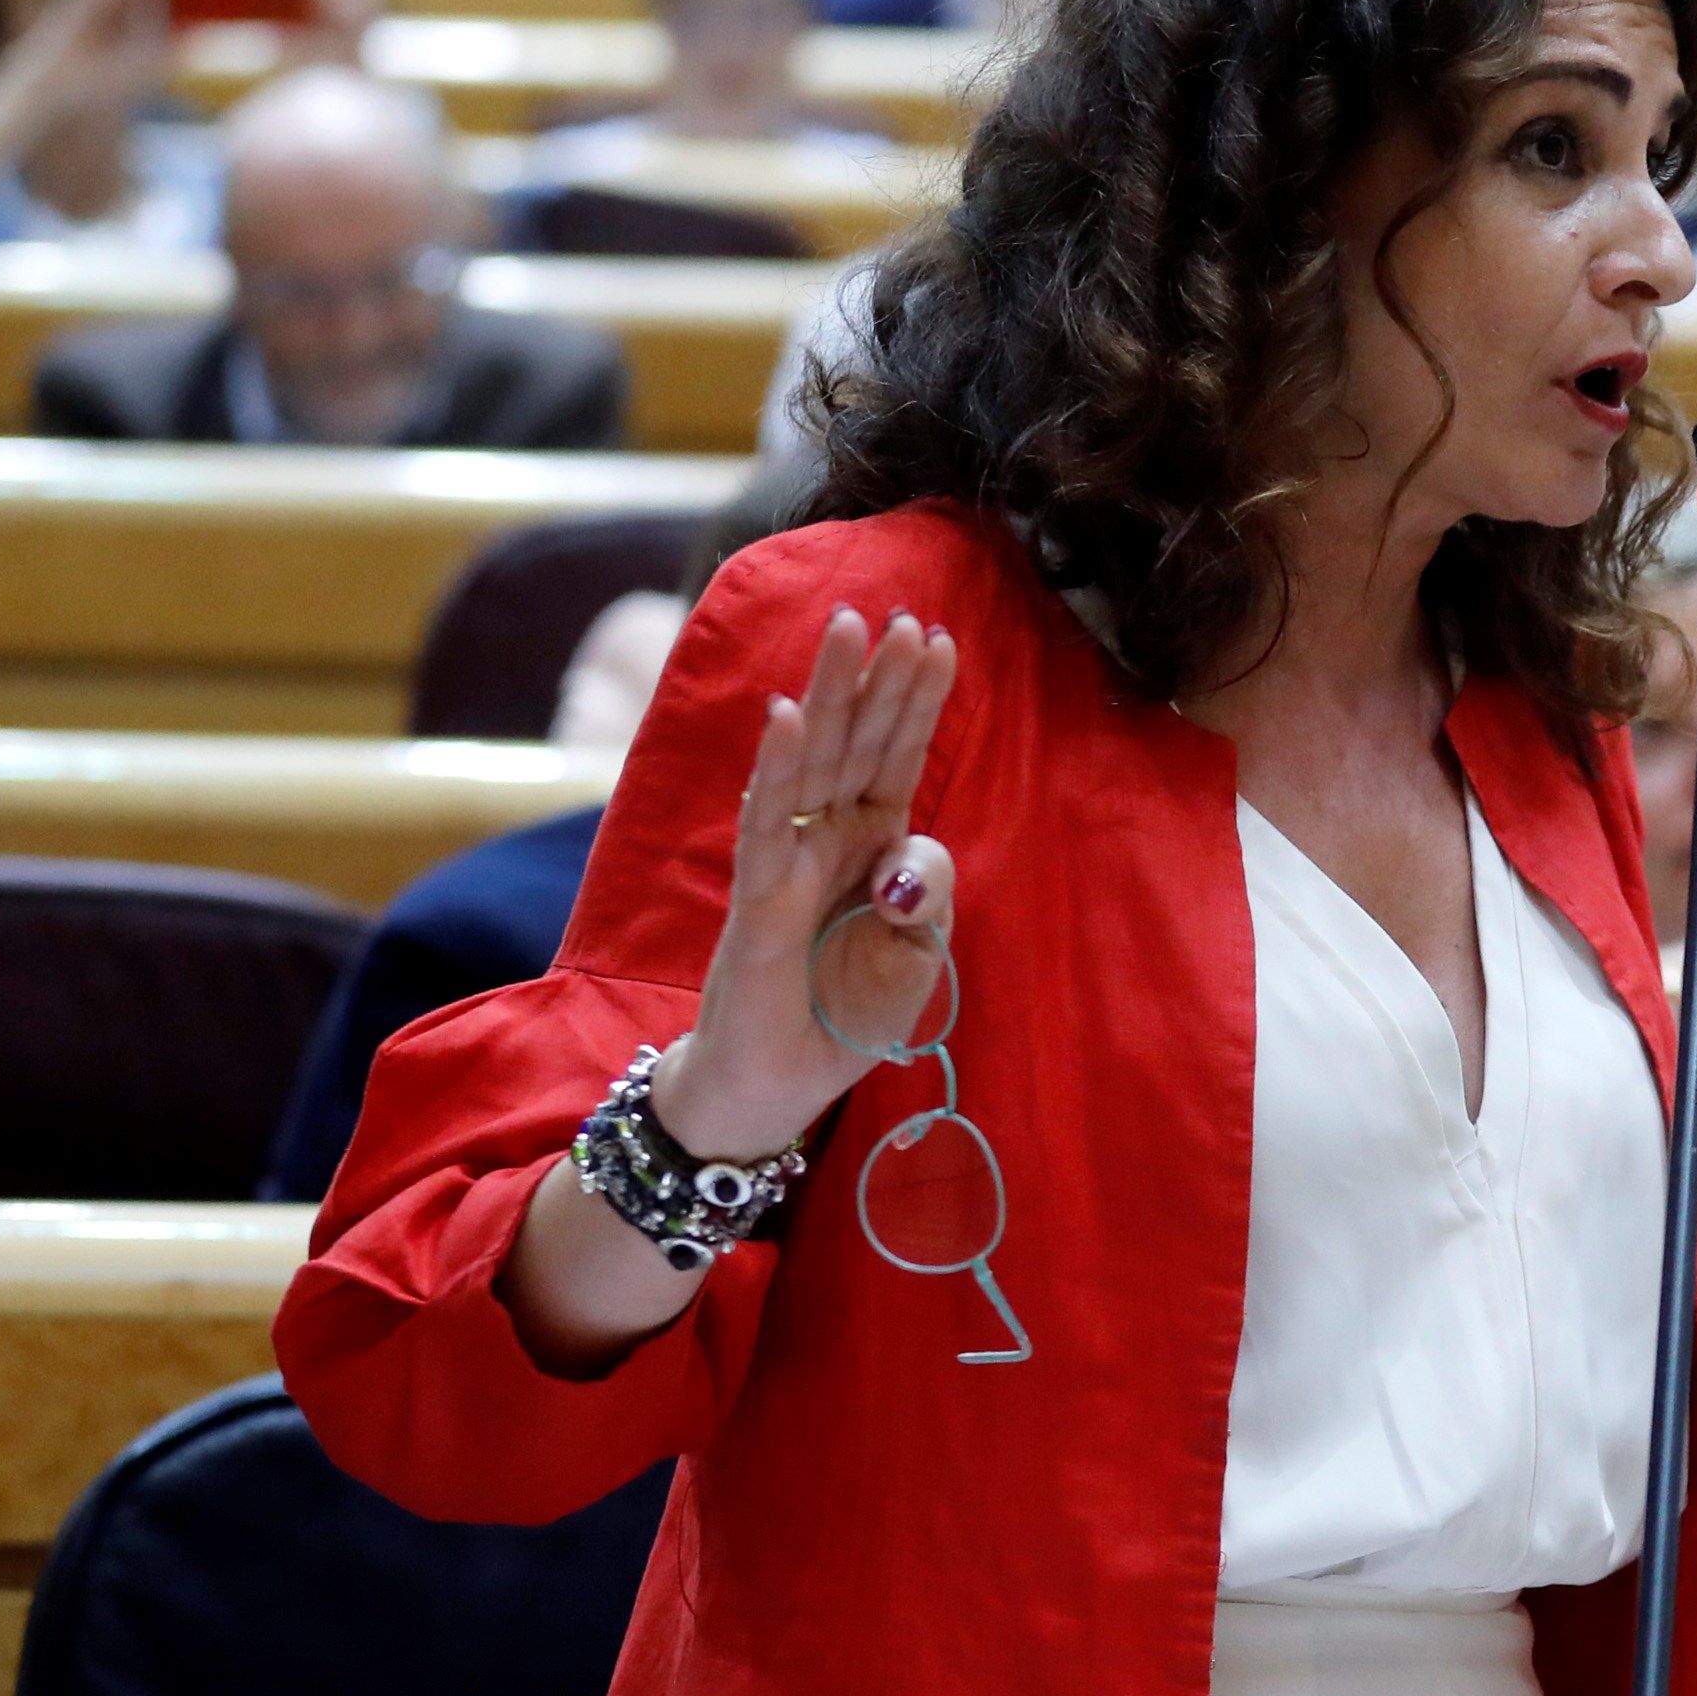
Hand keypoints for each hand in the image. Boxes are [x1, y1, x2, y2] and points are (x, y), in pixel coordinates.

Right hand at [647, 605, 961, 1162]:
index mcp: (875, 843)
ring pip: (811, 760)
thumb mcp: (919, 956)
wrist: (781, 1085)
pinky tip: (785, 716)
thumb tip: (907, 853)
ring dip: (829, 694)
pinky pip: (766, 822)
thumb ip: (928, 896)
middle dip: (878, 676)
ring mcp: (789, 858)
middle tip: (898, 610)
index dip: (918, 700)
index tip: (939, 636)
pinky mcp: (757, 894)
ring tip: (849, 628)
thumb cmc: (846, 1014)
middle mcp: (830, 836)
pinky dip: (775, 768)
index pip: (899, 755)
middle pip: (857, 739)